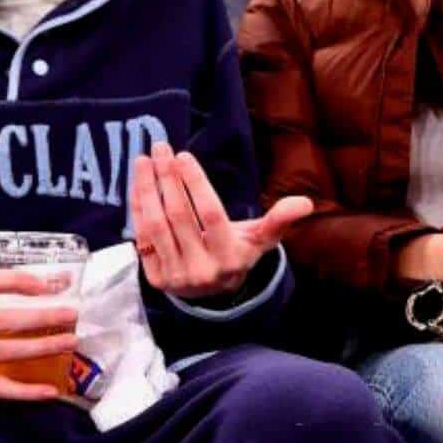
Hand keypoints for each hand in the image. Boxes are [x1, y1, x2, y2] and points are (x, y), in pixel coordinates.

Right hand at [0, 269, 79, 400]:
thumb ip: (9, 288)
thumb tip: (64, 280)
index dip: (18, 281)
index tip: (48, 285)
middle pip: (1, 320)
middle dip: (39, 317)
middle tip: (71, 315)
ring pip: (4, 352)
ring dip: (40, 347)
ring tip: (70, 341)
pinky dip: (26, 391)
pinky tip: (51, 390)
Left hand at [130, 143, 311, 298]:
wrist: (212, 293)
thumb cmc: (238, 253)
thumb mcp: (261, 240)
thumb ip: (280, 220)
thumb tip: (305, 202)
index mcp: (231, 258)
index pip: (210, 214)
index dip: (195, 184)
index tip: (183, 156)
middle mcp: (202, 270)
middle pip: (179, 216)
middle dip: (167, 178)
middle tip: (161, 148)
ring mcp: (176, 276)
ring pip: (155, 224)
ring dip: (146, 189)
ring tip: (144, 160)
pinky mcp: (155, 278)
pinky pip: (140, 237)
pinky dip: (137, 207)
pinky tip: (138, 183)